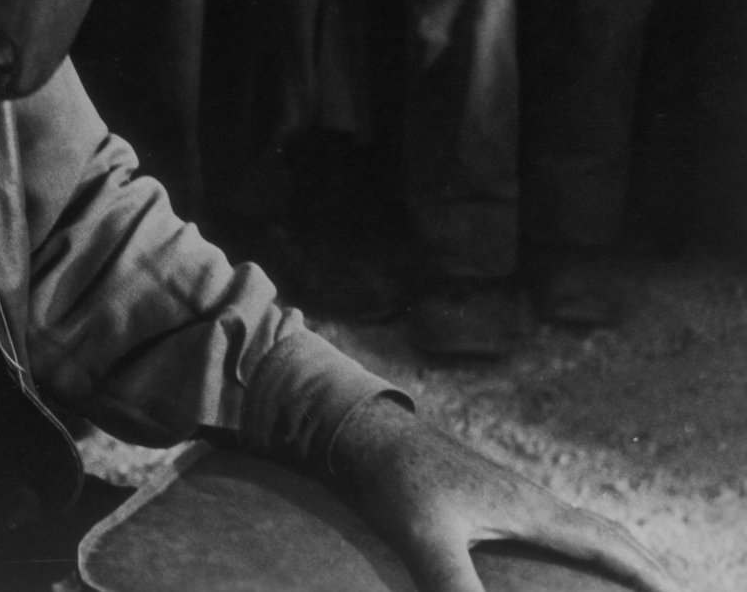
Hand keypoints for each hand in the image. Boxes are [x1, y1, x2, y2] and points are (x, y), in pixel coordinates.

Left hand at [329, 397, 679, 591]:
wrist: (364, 430)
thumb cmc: (395, 479)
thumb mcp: (425, 539)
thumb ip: (455, 586)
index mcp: (529, 508)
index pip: (604, 542)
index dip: (644, 572)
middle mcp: (528, 497)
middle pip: (602, 531)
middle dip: (639, 564)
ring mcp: (508, 492)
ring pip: (578, 522)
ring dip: (610, 549)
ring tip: (629, 576)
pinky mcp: (486, 492)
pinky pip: (551, 520)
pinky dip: (576, 539)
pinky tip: (559, 552)